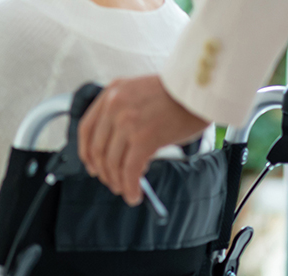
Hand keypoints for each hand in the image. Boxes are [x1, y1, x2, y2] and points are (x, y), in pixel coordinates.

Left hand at [78, 75, 209, 205]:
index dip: (86, 151)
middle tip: (111, 182)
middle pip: (97, 148)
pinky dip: (129, 186)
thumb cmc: (177, 94)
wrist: (201, 91)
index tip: (91, 165)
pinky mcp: (143, 138)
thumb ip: (123, 113)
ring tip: (125, 190)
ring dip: (117, 182)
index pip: (86, 128)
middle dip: (103, 171)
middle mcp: (114, 106)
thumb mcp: (139, 93)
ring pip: (112, 162)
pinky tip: (134, 194)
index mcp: (111, 93)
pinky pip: (130, 170)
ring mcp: (127, 122)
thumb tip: (117, 149)